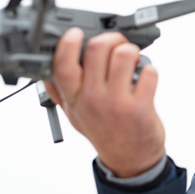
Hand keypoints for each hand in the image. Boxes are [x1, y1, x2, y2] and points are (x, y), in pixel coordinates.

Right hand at [43, 27, 164, 177]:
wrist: (130, 160)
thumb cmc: (104, 132)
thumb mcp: (74, 115)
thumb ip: (59, 93)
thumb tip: (45, 72)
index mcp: (74, 98)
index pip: (62, 66)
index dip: (68, 44)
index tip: (75, 33)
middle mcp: (92, 99)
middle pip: (97, 50)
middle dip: (111, 39)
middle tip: (117, 44)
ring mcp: (117, 103)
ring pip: (124, 55)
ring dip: (132, 51)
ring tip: (132, 61)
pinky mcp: (140, 107)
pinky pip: (148, 72)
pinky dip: (150, 69)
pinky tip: (144, 79)